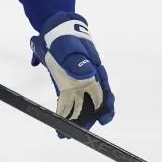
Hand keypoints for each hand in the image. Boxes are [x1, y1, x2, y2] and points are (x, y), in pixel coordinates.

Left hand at [30, 12, 113, 134]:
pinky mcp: (64, 84)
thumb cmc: (64, 37)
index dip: (107, 107)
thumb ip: (76, 59)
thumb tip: (87, 74)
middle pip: (93, 103)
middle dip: (88, 119)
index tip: (105, 119)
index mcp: (94, 71)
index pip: (105, 92)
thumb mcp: (69, 45)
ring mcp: (76, 83)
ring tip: (65, 133)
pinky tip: (58, 123)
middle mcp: (88, 80)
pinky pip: (66, 102)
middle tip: (80, 134)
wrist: (54, 28)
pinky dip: (64, 113)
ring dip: (75, 120)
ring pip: (80, 105)